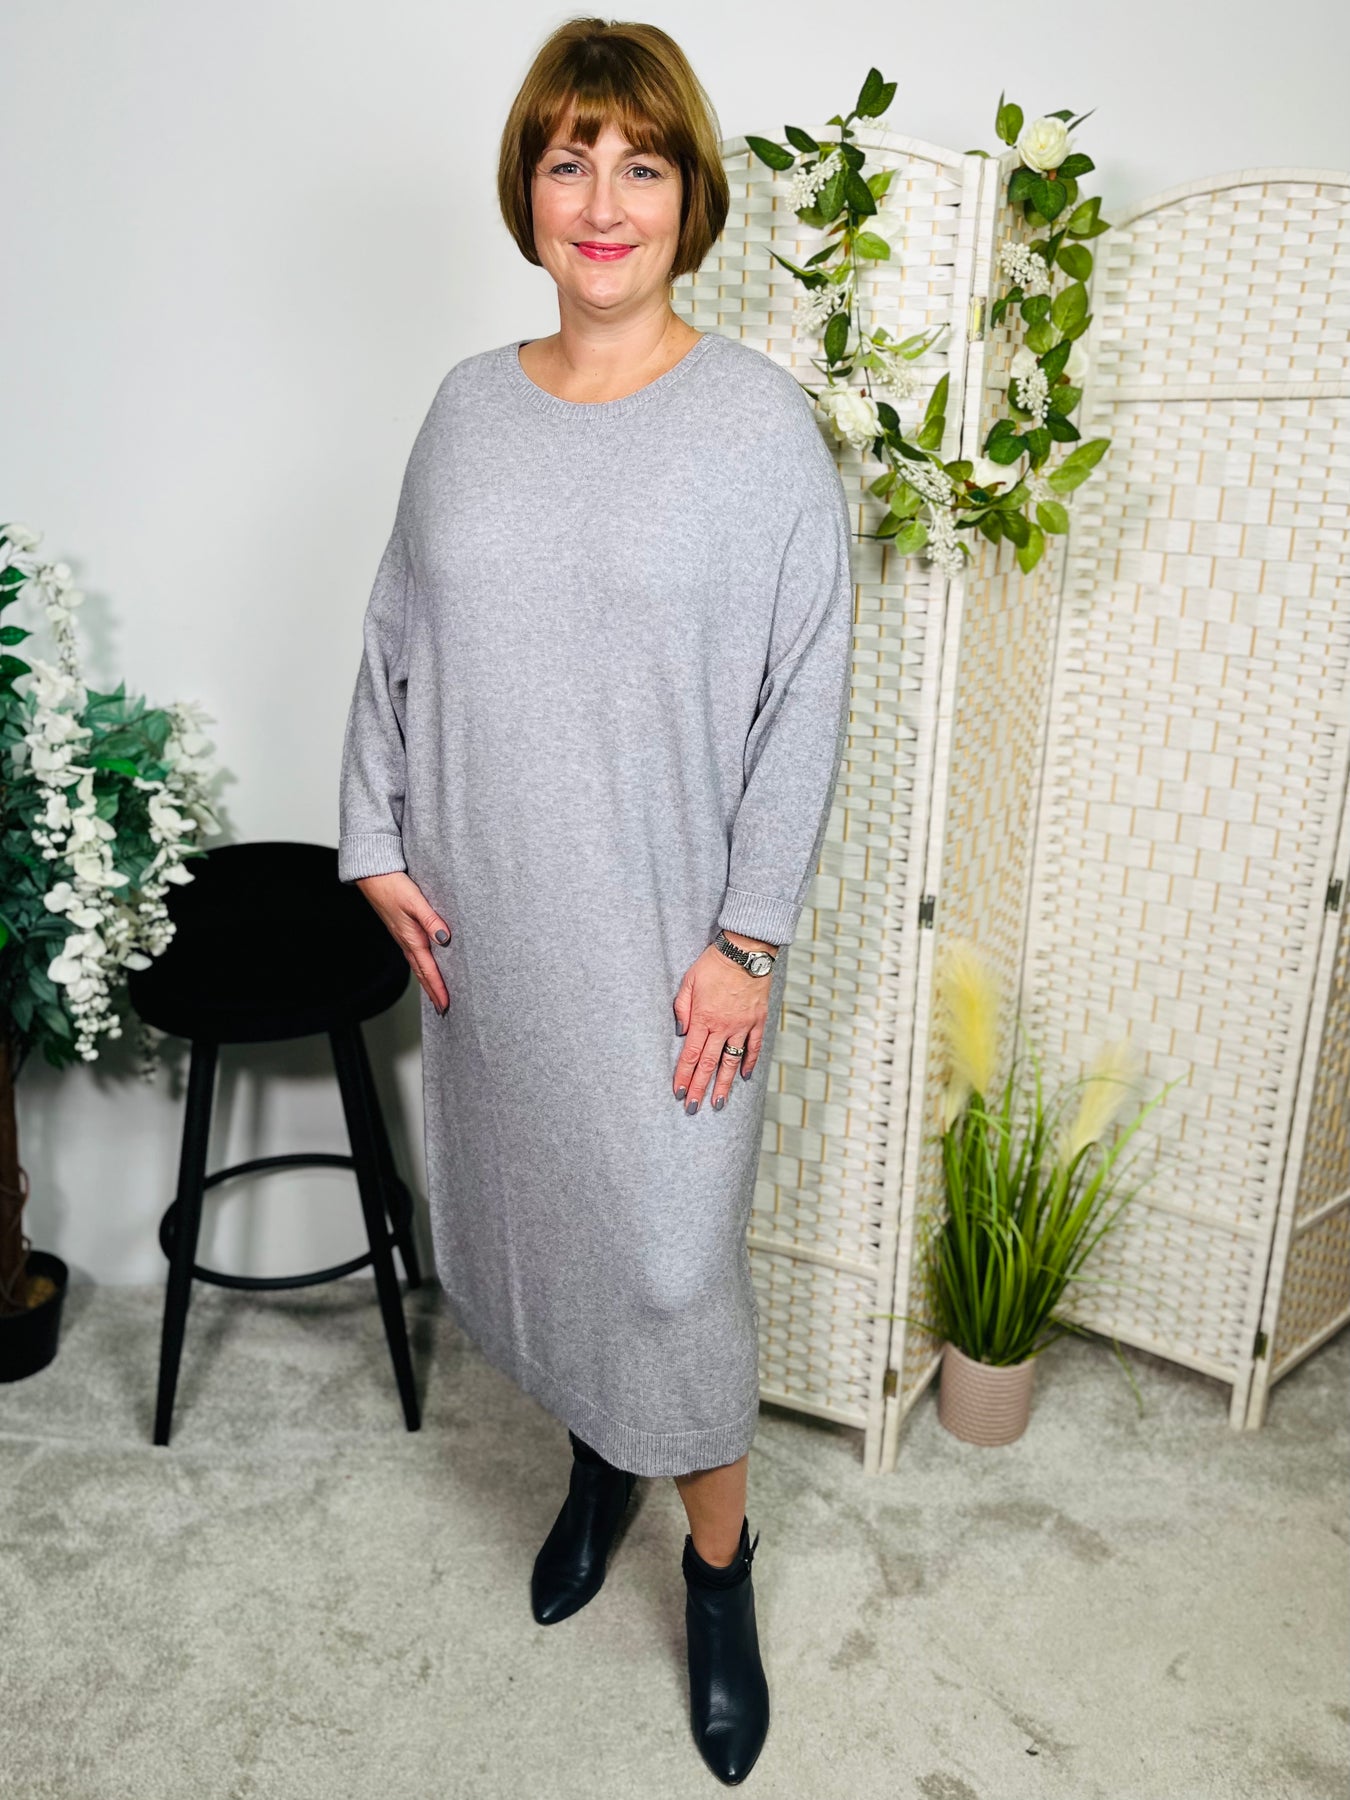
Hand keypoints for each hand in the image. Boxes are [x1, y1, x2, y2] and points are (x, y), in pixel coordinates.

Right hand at [356, 871, 453, 1015]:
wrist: (373, 877)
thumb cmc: (393, 887)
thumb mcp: (416, 902)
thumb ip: (432, 920)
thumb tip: (445, 939)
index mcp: (411, 939)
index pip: (428, 970)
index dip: (438, 988)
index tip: (445, 1005)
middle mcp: (406, 942)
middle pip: (422, 974)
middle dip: (433, 992)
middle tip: (443, 1009)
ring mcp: (402, 938)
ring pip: (418, 966)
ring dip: (427, 982)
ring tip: (436, 995)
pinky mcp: (401, 931)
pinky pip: (414, 956)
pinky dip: (422, 968)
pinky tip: (425, 968)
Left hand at [671, 934, 775, 1112]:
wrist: (745, 951)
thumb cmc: (714, 964)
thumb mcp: (689, 981)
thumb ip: (682, 1008)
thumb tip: (681, 1032)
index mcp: (703, 1018)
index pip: (691, 1054)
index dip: (683, 1075)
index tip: (678, 1092)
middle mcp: (723, 1027)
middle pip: (709, 1064)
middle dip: (699, 1088)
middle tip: (692, 1108)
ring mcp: (742, 1026)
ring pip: (731, 1061)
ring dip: (724, 1084)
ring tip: (718, 1103)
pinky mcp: (757, 1020)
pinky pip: (754, 1046)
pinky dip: (749, 1062)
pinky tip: (743, 1076)